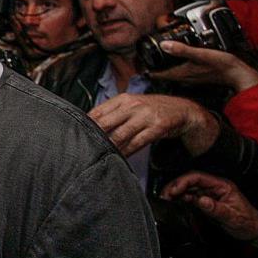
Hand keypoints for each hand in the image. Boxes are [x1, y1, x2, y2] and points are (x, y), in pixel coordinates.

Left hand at [88, 93, 218, 157]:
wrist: (183, 110)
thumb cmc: (151, 110)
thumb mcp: (131, 105)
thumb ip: (112, 113)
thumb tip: (87, 124)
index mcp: (123, 99)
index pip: (97, 112)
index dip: (85, 126)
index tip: (75, 136)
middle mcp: (133, 105)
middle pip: (106, 123)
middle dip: (93, 137)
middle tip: (82, 149)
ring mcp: (145, 116)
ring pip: (120, 135)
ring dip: (109, 147)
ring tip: (98, 156)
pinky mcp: (157, 127)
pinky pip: (137, 142)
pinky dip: (126, 152)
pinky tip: (118, 158)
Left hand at [149, 42, 257, 92]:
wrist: (237, 74)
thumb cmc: (221, 65)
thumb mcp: (200, 54)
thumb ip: (182, 50)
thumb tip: (164, 44)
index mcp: (180, 74)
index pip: (156, 75)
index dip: (145, 69)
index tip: (138, 62)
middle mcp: (182, 78)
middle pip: (161, 74)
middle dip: (152, 67)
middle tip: (143, 58)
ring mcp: (189, 78)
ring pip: (170, 73)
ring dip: (162, 67)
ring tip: (156, 58)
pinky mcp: (196, 75)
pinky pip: (179, 72)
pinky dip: (174, 66)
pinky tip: (176, 60)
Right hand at [161, 171, 257, 251]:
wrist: (252, 231)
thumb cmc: (247, 222)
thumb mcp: (232, 216)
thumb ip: (215, 208)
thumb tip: (200, 200)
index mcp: (222, 186)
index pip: (198, 177)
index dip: (183, 182)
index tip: (174, 191)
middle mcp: (213, 188)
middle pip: (189, 181)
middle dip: (175, 186)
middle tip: (164, 196)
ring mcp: (208, 195)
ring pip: (187, 189)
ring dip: (175, 193)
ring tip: (165, 200)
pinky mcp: (204, 202)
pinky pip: (189, 198)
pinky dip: (179, 200)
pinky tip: (173, 204)